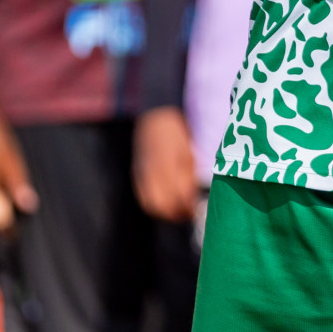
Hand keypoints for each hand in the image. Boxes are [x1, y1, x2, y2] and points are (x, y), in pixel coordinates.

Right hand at [133, 107, 199, 221]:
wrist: (156, 118)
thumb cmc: (177, 135)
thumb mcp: (188, 154)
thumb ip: (188, 177)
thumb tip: (192, 198)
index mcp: (168, 165)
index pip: (177, 195)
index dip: (187, 207)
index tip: (196, 211)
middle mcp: (151, 172)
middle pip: (161, 204)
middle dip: (176, 213)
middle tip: (189, 215)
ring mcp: (141, 174)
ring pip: (150, 204)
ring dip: (165, 212)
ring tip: (178, 212)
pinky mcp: (136, 174)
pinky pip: (142, 197)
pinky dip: (153, 206)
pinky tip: (165, 205)